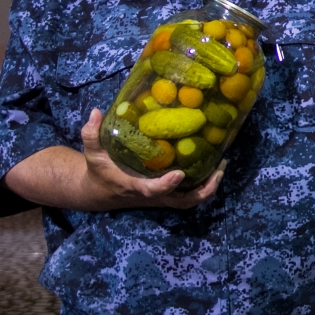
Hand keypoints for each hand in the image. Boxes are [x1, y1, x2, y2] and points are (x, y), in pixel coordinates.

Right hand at [80, 109, 224, 209]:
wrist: (100, 192)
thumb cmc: (99, 170)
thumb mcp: (92, 153)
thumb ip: (91, 134)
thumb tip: (96, 112)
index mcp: (134, 186)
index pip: (151, 190)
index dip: (166, 185)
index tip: (179, 173)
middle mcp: (152, 195)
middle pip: (182, 201)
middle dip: (203, 189)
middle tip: (220, 167)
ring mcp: (162, 197)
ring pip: (190, 201)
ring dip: (209, 188)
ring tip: (222, 166)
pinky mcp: (167, 195)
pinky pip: (190, 196)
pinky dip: (204, 186)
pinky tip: (214, 166)